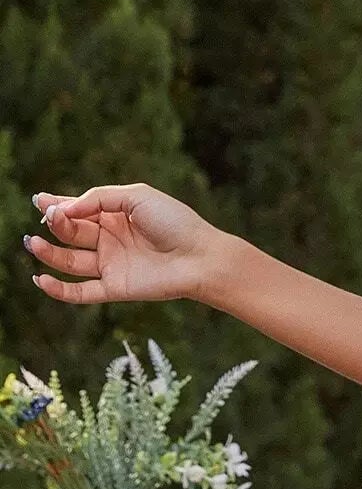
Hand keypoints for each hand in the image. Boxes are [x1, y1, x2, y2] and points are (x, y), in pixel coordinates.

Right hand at [26, 184, 226, 305]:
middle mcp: (110, 240)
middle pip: (71, 233)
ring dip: (49, 253)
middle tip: (51, 218)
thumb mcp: (136, 197)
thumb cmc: (175, 222)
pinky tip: (40, 279)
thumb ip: (99, 198)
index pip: (78, 210)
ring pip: (69, 261)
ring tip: (35, 244)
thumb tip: (65, 209)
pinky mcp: (115, 288)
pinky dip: (58, 289)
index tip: (40, 201)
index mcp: (115, 216)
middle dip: (57, 225)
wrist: (200, 256)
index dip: (57, 206)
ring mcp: (111, 265)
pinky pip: (80, 292)